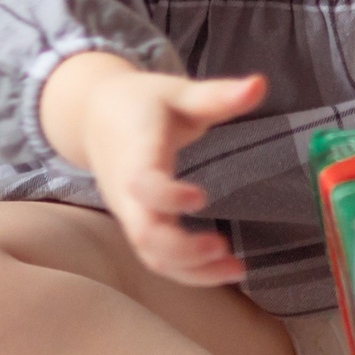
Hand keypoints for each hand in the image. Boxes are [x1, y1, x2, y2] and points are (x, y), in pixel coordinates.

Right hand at [39, 52, 265, 285]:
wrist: (94, 116)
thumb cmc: (140, 102)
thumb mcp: (177, 92)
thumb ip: (216, 95)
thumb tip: (260, 84)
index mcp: (136, 152)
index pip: (141, 184)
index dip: (165, 196)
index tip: (201, 197)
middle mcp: (127, 190)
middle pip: (144, 233)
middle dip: (181, 249)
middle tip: (222, 246)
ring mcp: (131, 212)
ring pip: (151, 254)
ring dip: (191, 270)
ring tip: (236, 268)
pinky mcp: (140, 223)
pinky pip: (157, 256)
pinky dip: (188, 270)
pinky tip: (223, 268)